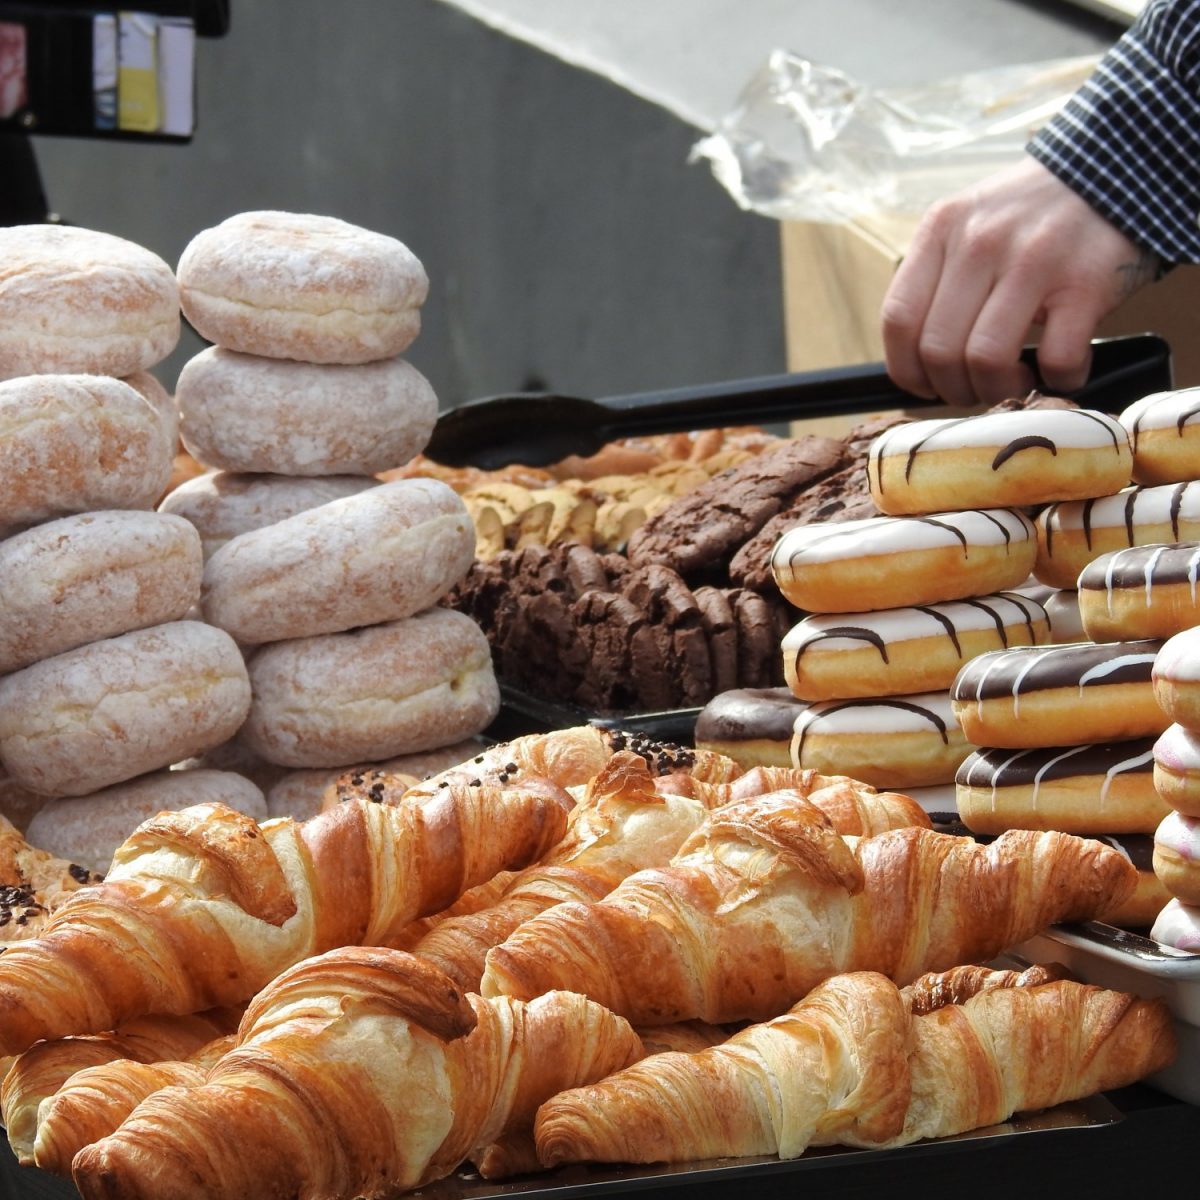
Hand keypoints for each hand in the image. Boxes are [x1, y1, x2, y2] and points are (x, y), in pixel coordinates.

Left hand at [881, 156, 1159, 406]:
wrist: (1110, 170)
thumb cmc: (1028, 216)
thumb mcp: (966, 224)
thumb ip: (936, 277)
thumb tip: (914, 359)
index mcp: (941, 230)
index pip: (898, 319)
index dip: (906, 369)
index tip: (925, 386)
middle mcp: (980, 243)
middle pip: (938, 350)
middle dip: (953, 389)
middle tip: (974, 389)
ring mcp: (1033, 262)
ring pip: (987, 360)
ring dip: (997, 391)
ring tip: (1013, 384)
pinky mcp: (1085, 283)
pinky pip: (1057, 358)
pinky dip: (1057, 380)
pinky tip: (1059, 371)